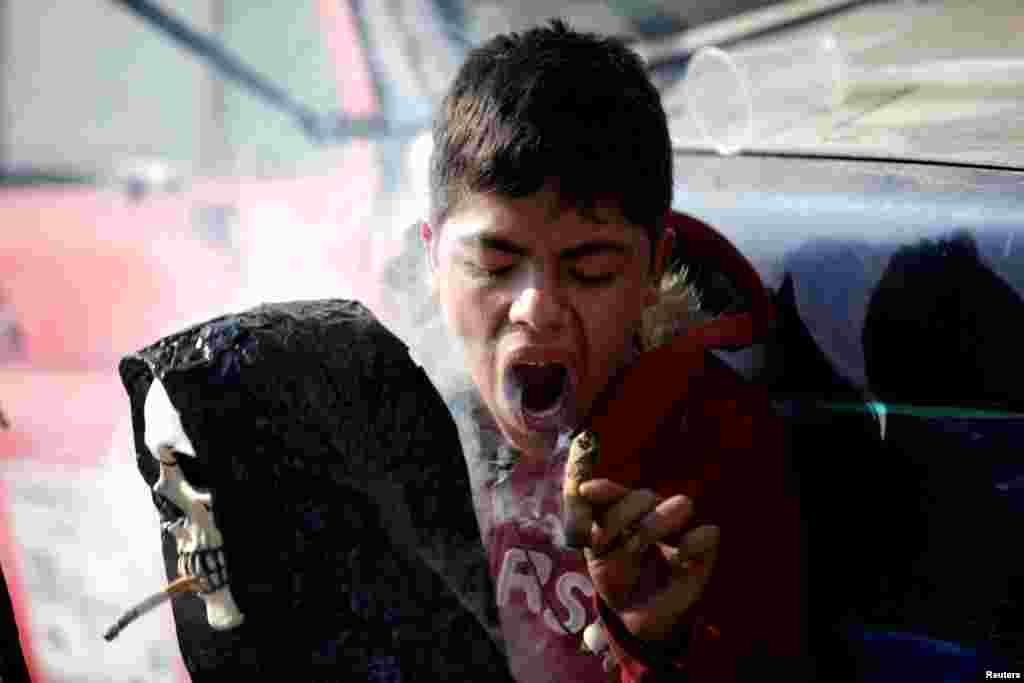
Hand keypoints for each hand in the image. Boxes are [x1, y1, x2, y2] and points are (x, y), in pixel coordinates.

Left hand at [578, 479, 719, 643]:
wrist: (635, 618)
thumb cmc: (617, 580)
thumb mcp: (597, 553)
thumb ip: (594, 522)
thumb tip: (584, 488)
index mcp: (630, 511)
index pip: (621, 491)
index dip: (606, 490)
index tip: (585, 492)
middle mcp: (656, 515)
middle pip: (646, 496)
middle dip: (622, 515)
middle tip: (606, 541)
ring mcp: (681, 531)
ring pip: (681, 505)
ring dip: (655, 524)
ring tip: (636, 547)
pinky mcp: (703, 553)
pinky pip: (708, 534)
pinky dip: (692, 543)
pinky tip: (678, 559)